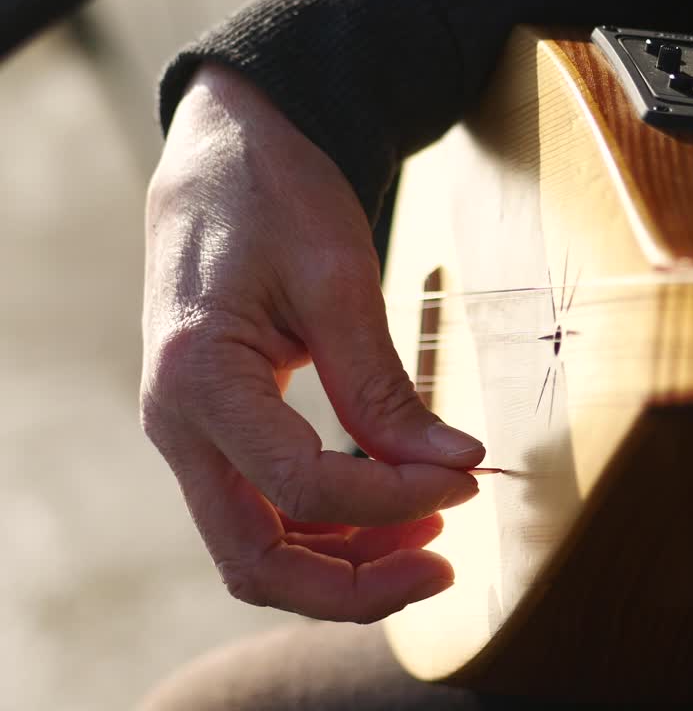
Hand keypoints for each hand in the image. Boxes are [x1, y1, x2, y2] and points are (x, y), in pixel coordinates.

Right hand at [141, 64, 484, 622]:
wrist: (226, 153)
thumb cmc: (275, 196)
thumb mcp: (337, 280)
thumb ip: (384, 387)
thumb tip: (457, 465)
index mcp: (199, 381)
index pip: (303, 487)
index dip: (396, 499)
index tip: (468, 480)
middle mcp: (178, 424)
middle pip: (254, 560)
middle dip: (354, 585)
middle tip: (444, 569)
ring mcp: (191, 434)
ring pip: (259, 548)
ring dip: (345, 563)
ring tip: (431, 537)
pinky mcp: (218, 430)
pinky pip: (267, 509)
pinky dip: (329, 529)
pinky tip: (394, 508)